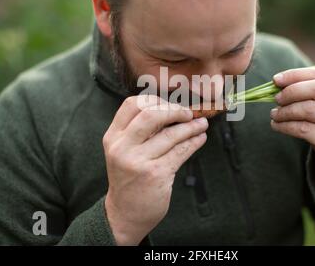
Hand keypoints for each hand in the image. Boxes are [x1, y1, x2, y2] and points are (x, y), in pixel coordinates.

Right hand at [103, 95, 208, 244]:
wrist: (124, 213)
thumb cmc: (129, 178)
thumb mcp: (124, 151)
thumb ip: (140, 131)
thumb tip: (173, 110)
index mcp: (113, 137)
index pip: (132, 105)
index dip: (155, 100)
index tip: (170, 105)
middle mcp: (122, 147)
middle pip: (151, 114)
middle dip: (175, 110)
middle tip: (188, 113)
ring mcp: (138, 161)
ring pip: (170, 134)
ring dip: (191, 127)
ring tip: (201, 124)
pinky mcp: (156, 174)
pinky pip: (180, 152)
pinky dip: (194, 142)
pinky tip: (200, 138)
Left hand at [270, 67, 314, 186]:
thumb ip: (309, 94)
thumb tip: (279, 85)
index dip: (295, 75)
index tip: (276, 80)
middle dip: (291, 92)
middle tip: (276, 99)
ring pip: (308, 109)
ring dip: (285, 111)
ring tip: (274, 115)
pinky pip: (302, 129)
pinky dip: (285, 126)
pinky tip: (276, 126)